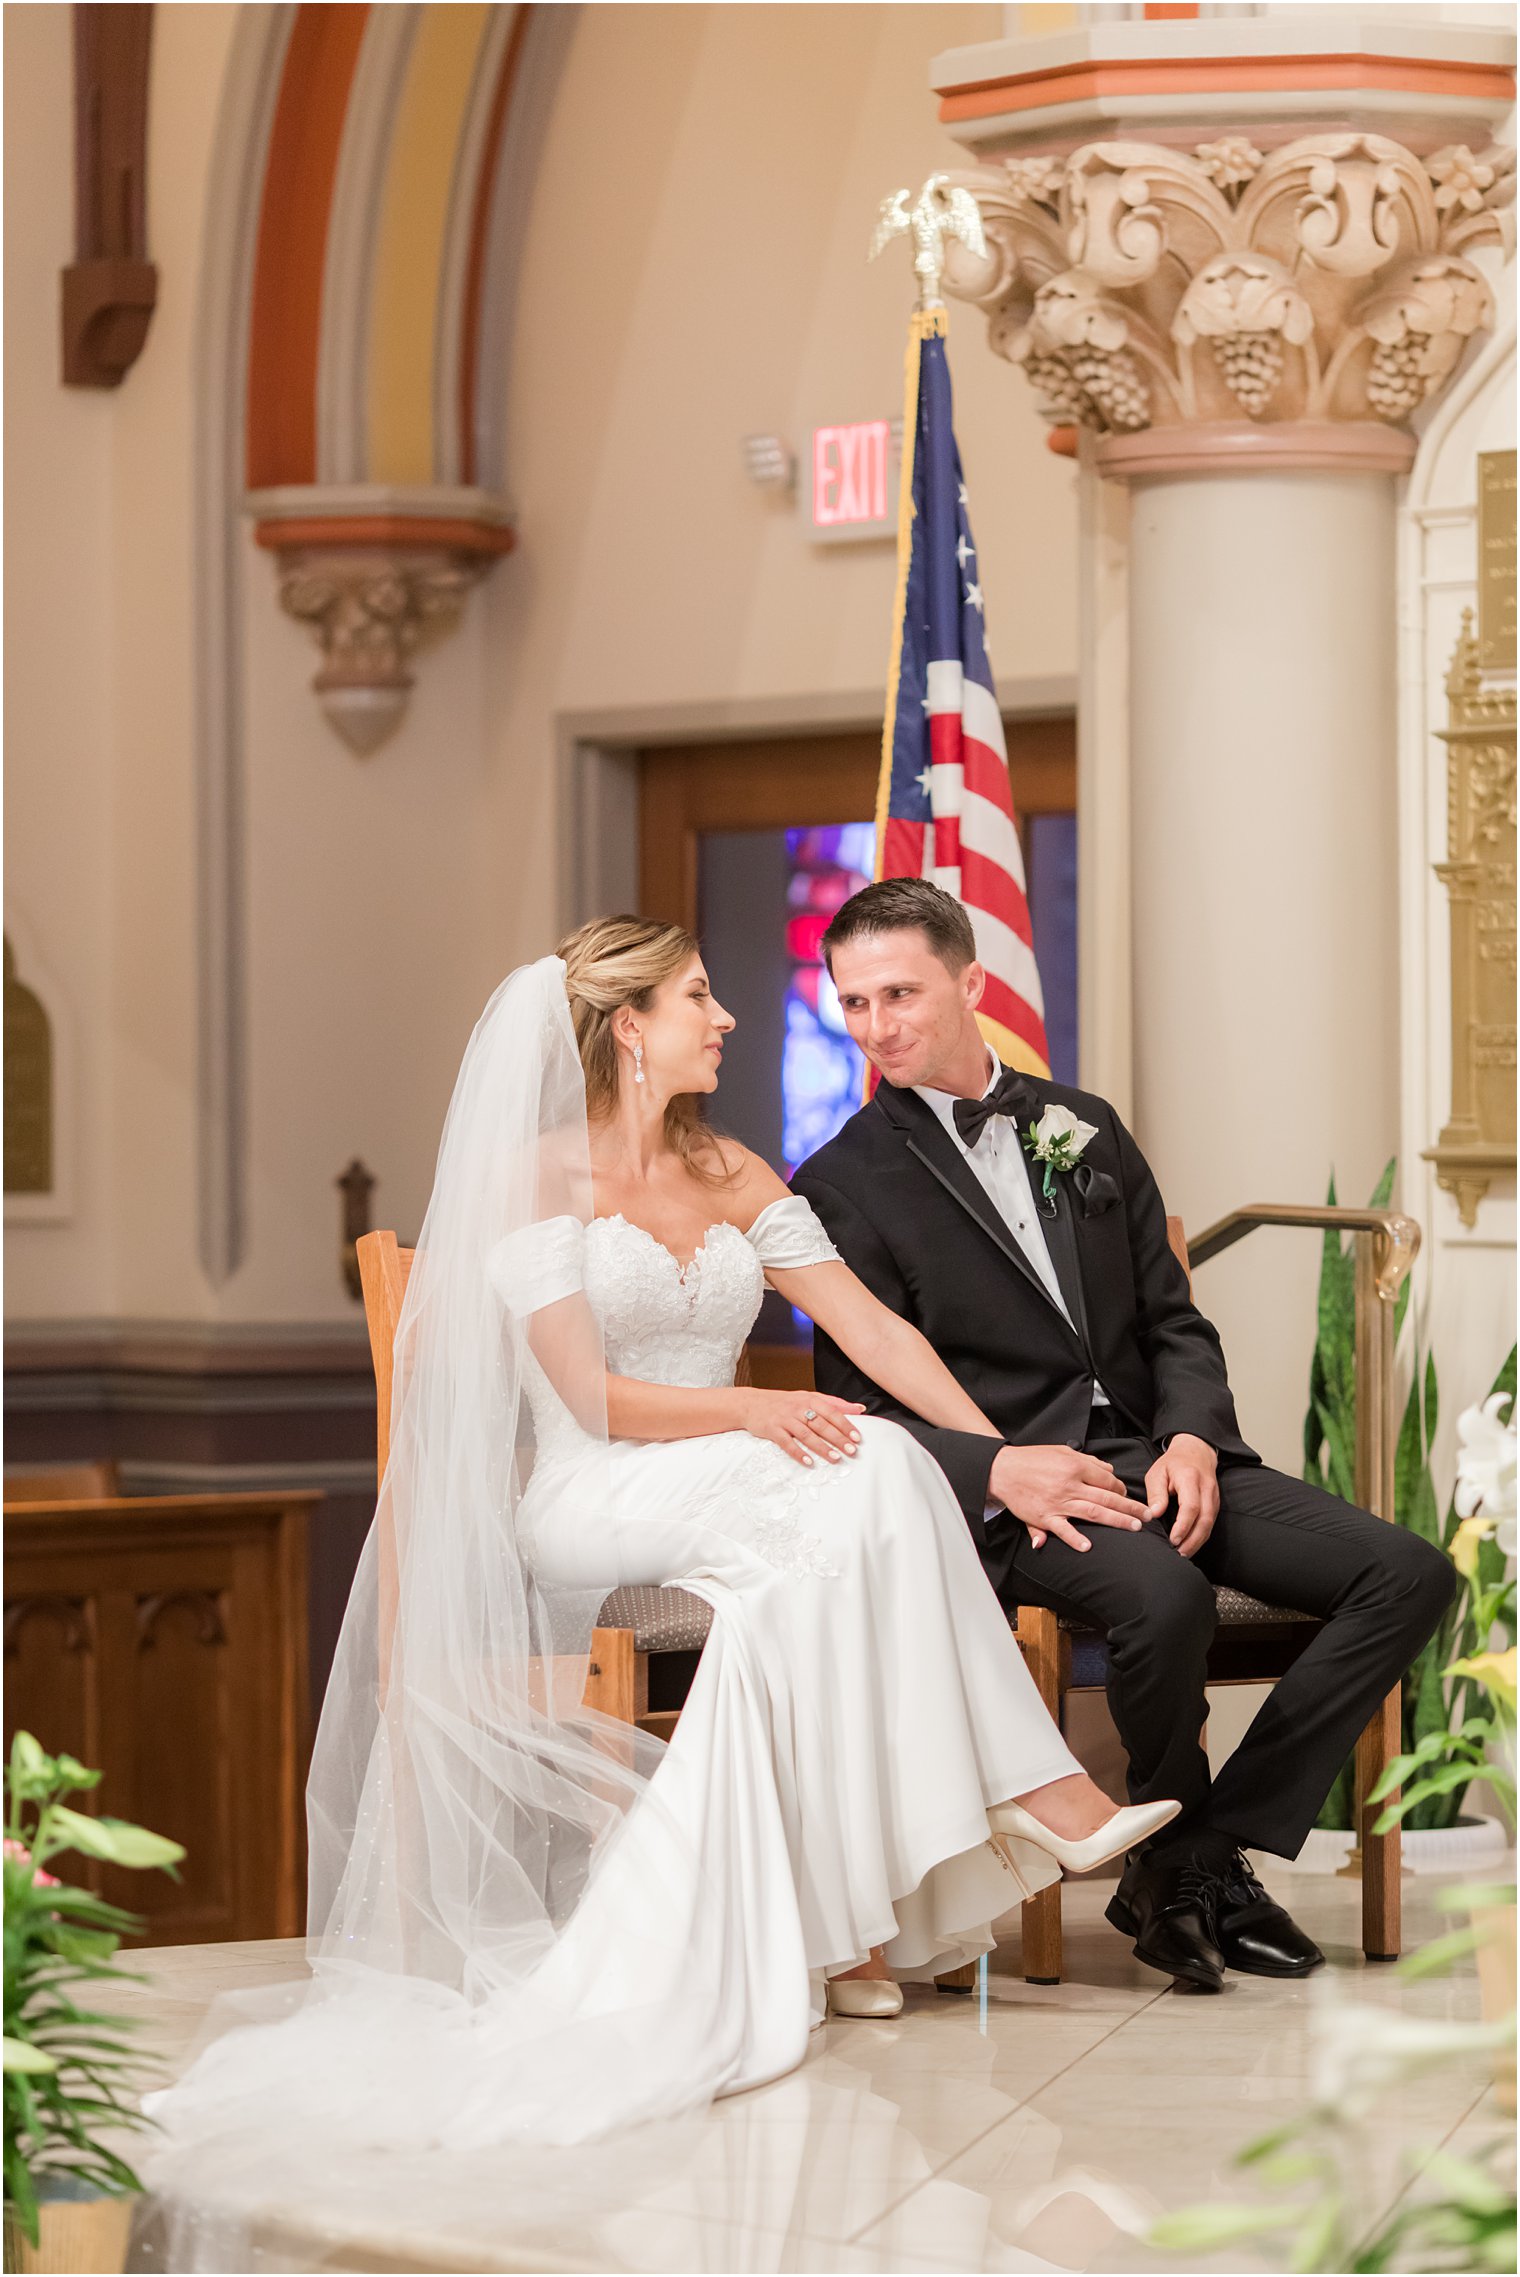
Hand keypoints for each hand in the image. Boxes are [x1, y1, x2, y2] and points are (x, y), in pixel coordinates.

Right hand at [740, 1390, 865, 1467]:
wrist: (751, 1403)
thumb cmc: (784, 1402)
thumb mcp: (808, 1397)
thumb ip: (833, 1403)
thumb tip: (860, 1409)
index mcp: (810, 1399)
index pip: (831, 1412)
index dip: (845, 1425)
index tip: (857, 1438)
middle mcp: (798, 1408)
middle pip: (822, 1425)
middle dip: (838, 1439)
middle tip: (851, 1451)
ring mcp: (785, 1419)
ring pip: (806, 1435)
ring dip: (822, 1448)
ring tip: (835, 1458)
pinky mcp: (773, 1430)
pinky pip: (787, 1443)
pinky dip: (798, 1453)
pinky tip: (808, 1461)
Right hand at [987, 1444, 1146, 1555]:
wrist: (1003, 1470)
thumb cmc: (1032, 1459)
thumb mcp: (1061, 1452)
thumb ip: (1086, 1461)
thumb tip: (1108, 1470)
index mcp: (1074, 1466)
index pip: (1107, 1479)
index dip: (1120, 1487)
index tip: (1127, 1495)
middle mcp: (1069, 1485)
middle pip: (1107, 1497)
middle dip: (1130, 1507)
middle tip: (1148, 1516)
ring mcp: (1058, 1502)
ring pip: (1094, 1513)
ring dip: (1116, 1520)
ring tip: (1134, 1528)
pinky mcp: (1044, 1517)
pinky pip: (1062, 1529)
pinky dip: (1074, 1538)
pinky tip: (1087, 1546)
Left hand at [1145, 1433, 1218, 1557]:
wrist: (1196, 1451)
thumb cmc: (1173, 1463)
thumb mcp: (1157, 1472)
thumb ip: (1156, 1493)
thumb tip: (1154, 1514)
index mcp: (1190, 1479)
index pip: (1191, 1507)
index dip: (1183, 1526)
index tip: (1173, 1540)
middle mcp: (1207, 1489)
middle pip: (1205, 1519)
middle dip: (1193, 1540)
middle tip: (1179, 1554)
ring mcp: (1214, 1497)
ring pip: (1210, 1524)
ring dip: (1198, 1542)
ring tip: (1183, 1554)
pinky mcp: (1215, 1504)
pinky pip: (1210, 1523)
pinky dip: (1201, 1536)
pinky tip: (1190, 1545)